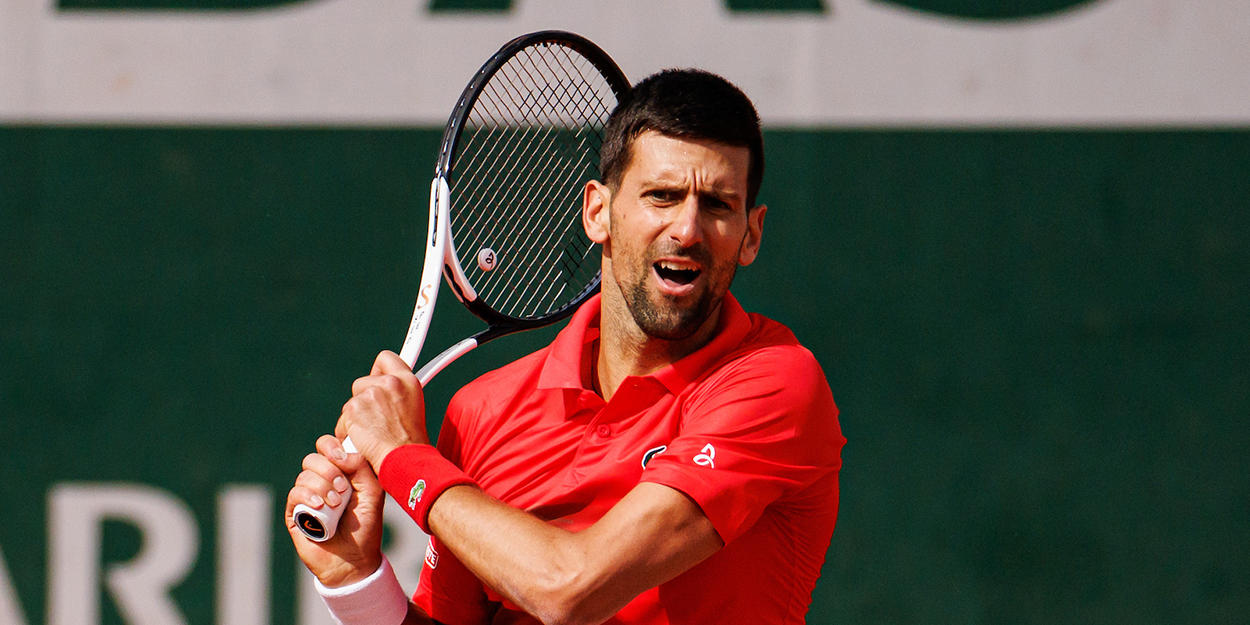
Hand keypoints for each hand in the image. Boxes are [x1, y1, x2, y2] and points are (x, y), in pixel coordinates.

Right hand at [285, 435, 384, 586]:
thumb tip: (341, 453)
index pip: (327, 446)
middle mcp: (321, 481)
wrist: (353, 559)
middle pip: (313, 458)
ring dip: (322, 487)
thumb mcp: (372, 493)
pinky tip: (319, 506)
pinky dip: (307, 496)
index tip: (341, 458)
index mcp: (340, 472)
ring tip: (335, 504)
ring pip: (304, 476)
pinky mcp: (294, 513)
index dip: (331, 446)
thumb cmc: (365, 526)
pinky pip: (294, 493)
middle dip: (329, 470)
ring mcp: (307, 496)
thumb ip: (362, 467)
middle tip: (343, 489)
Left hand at [337, 350, 431, 468]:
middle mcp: (391, 382)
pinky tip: (363, 440)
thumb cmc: (410, 443)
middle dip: (364, 399)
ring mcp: (372, 394)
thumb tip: (384, 386)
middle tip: (376, 419)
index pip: (386, 358)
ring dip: (357, 417)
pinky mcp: (355, 409)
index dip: (378, 370)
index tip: (376, 377)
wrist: (404, 460)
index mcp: (408, 380)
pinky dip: (349, 431)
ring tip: (372, 433)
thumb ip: (398, 393)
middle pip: (363, 382)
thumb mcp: (413, 408)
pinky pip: (344, 418)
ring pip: (353, 401)